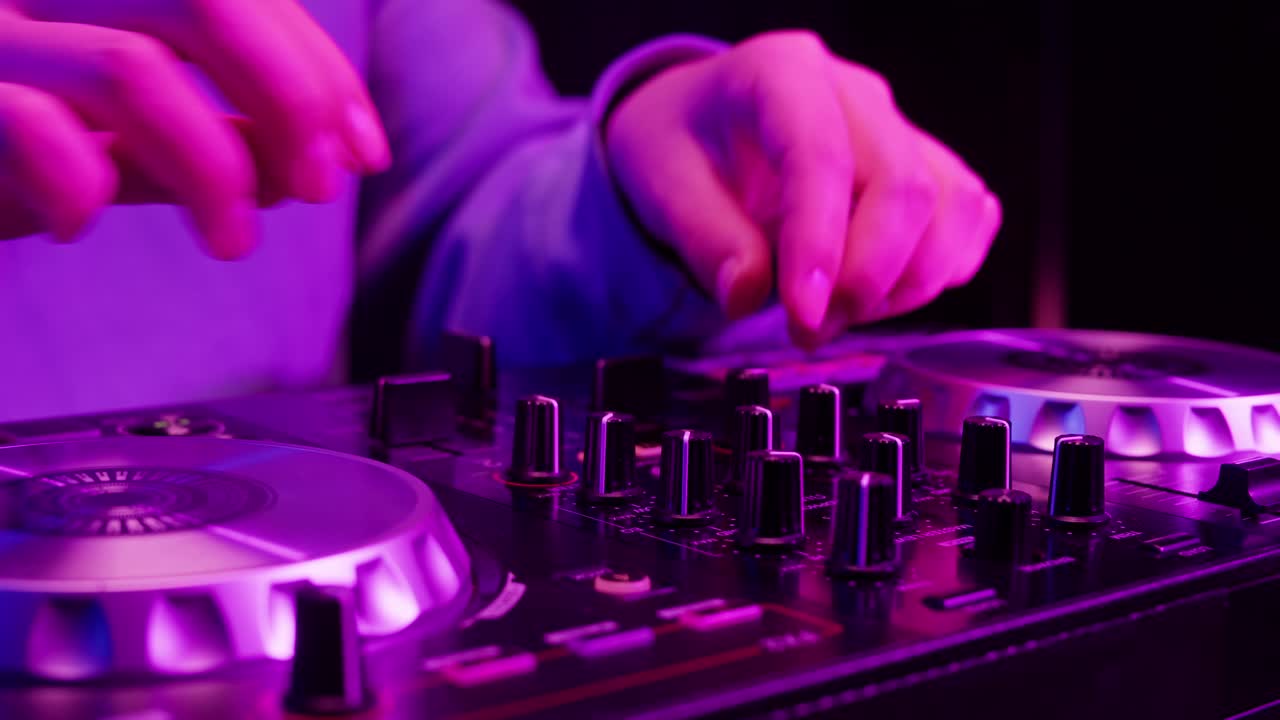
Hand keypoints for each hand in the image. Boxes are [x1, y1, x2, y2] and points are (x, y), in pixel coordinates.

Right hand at [0, 0, 388, 257]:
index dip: (321, 72)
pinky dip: (83, 185)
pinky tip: (82, 221)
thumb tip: (305, 164)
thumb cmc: (7, 149)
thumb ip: (210, 135)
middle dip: (289, 98)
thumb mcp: (126, 137)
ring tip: (232, 240)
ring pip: (136, 70)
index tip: (362, 151)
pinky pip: (34, 126)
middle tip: (320, 187)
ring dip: (213, 168)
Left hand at [606, 31, 1000, 345]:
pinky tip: (880, 294)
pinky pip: (968, 218)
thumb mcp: (663, 186)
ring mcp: (899, 128)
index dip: (819, 244)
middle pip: (903, 186)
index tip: (802, 313)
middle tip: (810, 329)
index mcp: (782, 74)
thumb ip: (706, 241)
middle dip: (865, 280)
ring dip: (906, 284)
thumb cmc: (683, 145)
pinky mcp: (926, 166)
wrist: (700, 126)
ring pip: (950, 206)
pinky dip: (939, 270)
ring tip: (838, 315)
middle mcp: (855, 94)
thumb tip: (747, 297)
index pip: (821, 156)